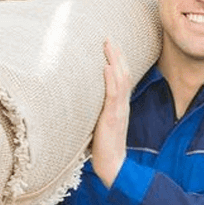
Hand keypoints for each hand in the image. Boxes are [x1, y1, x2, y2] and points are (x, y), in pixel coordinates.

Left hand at [90, 39, 129, 189]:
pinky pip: (114, 96)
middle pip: (123, 75)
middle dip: (117, 55)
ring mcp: (118, 112)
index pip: (121, 79)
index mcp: (119, 106)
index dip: (117, 61)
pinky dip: (111, 81)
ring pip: (121, 81)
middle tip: (109, 37)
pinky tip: (107, 68)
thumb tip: (79, 100)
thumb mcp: (98, 124)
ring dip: (115, 61)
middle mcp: (121, 106)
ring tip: (109, 46)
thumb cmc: (103, 149)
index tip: (110, 45)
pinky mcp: (112, 119)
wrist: (113, 166)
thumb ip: (93, 110)